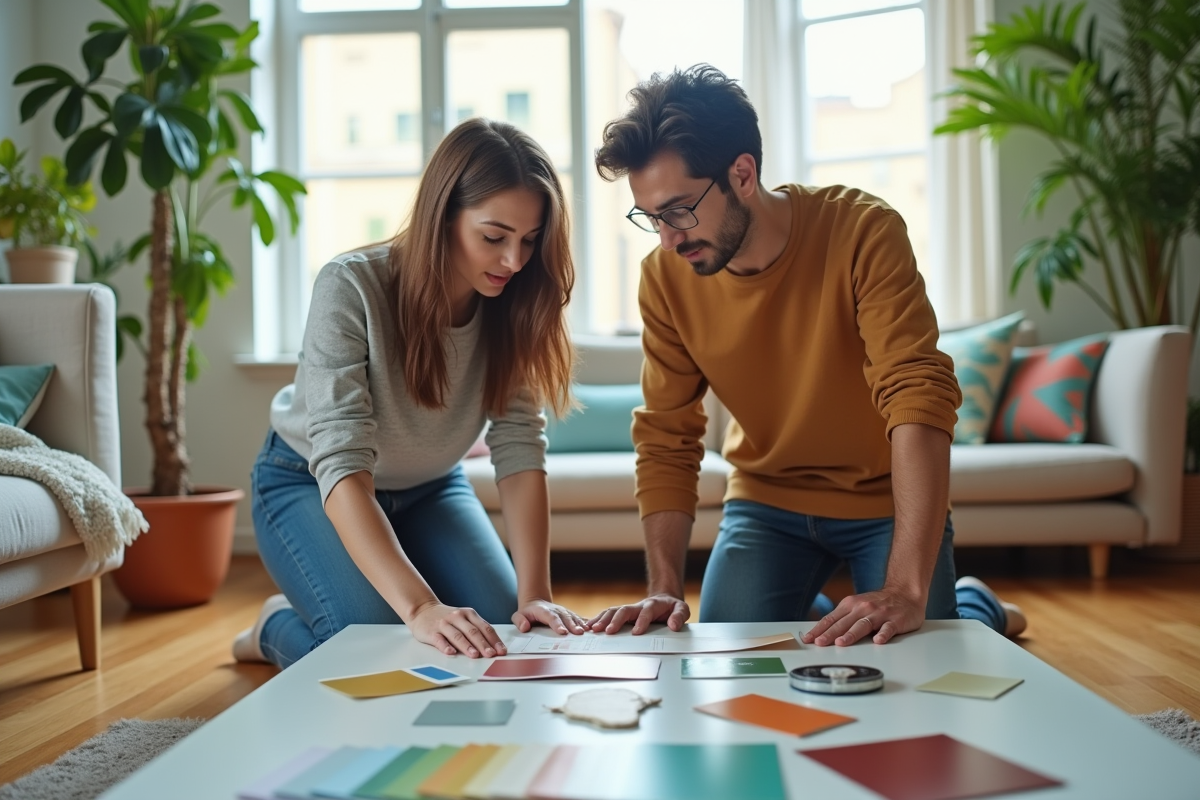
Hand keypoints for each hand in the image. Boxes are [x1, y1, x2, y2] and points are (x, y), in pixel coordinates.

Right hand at [409, 602, 506, 657]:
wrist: (423, 610)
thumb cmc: (448, 619)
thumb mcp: (464, 619)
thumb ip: (477, 630)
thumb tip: (493, 647)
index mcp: (469, 614)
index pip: (485, 628)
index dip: (494, 640)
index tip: (501, 651)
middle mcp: (458, 617)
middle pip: (473, 632)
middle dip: (483, 644)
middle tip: (491, 654)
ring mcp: (444, 624)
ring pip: (457, 635)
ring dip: (467, 646)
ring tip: (475, 655)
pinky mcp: (432, 631)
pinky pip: (439, 640)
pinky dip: (445, 646)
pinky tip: (451, 652)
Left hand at [513, 599, 586, 634]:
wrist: (535, 603)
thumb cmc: (527, 613)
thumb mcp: (518, 615)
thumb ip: (519, 621)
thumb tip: (525, 628)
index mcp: (543, 611)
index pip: (551, 618)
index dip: (557, 625)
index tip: (563, 632)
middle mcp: (556, 610)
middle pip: (565, 618)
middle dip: (572, 626)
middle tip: (578, 634)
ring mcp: (563, 611)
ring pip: (573, 617)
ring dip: (580, 625)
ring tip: (586, 633)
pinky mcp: (569, 614)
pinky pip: (577, 618)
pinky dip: (584, 623)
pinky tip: (590, 629)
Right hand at [585, 594, 689, 634]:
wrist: (664, 600)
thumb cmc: (672, 608)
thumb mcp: (682, 609)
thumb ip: (679, 616)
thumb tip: (673, 626)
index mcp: (653, 605)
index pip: (646, 612)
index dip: (641, 621)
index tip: (636, 633)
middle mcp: (638, 606)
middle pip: (624, 610)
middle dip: (616, 620)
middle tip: (608, 632)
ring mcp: (629, 609)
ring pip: (613, 611)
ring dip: (603, 619)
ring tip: (592, 629)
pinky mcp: (622, 614)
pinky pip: (608, 614)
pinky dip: (598, 619)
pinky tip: (588, 627)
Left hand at [801, 589, 925, 646]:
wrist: (906, 592)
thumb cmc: (879, 603)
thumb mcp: (857, 606)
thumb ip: (843, 618)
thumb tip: (823, 632)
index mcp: (851, 605)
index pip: (831, 619)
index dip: (819, 629)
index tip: (808, 639)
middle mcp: (863, 608)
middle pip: (843, 623)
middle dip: (830, 634)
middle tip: (819, 643)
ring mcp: (879, 614)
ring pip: (863, 625)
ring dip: (851, 634)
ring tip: (841, 643)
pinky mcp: (895, 620)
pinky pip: (888, 628)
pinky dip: (883, 634)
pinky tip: (878, 641)